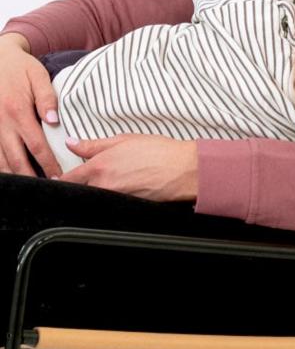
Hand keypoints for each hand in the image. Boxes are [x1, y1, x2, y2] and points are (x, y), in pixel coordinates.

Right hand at [0, 33, 61, 176]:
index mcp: (19, 112)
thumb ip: (47, 99)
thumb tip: (54, 122)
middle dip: (31, 178)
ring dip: (15, 176)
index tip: (59, 177)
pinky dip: (1, 165)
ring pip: (1, 161)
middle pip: (16, 160)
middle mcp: (3, 124)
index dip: (48, 164)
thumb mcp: (37, 76)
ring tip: (28, 189)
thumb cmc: (20, 66)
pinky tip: (10, 174)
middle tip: (45, 191)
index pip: (37, 146)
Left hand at [58, 134, 197, 201]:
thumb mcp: (123, 139)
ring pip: (94, 199)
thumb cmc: (158, 151)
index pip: (69, 179)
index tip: (57, 179)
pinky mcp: (125, 209)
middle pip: (79, 192)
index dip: (60, 180)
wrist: (182, 170)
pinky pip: (108, 206)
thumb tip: (72, 143)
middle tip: (83, 180)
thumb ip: (94, 144)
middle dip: (77, 187)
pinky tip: (120, 190)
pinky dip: (108, 200)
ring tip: (107, 182)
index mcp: (99, 167)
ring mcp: (114, 200)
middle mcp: (104, 186)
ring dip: (94, 192)